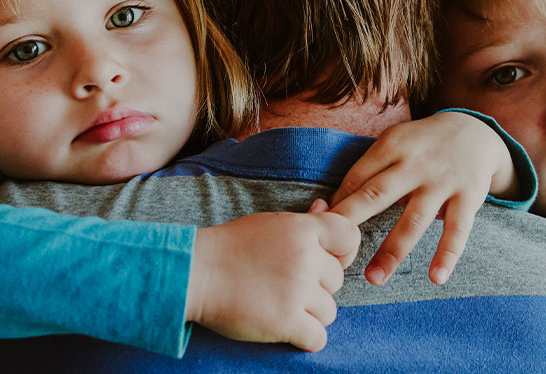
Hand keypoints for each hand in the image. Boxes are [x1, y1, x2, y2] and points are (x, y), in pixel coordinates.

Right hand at [186, 208, 359, 351]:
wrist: (195, 273)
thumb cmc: (230, 247)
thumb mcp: (268, 224)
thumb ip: (303, 221)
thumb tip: (325, 206)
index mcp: (302, 229)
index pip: (350, 237)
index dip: (342, 252)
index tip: (324, 260)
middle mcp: (305, 258)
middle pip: (338, 280)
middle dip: (318, 287)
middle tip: (286, 285)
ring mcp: (297, 291)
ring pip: (329, 311)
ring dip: (310, 314)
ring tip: (281, 305)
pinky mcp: (286, 322)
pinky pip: (318, 338)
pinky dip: (305, 338)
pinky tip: (286, 328)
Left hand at [329, 111, 513, 285]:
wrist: (475, 131)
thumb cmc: (422, 144)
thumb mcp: (395, 141)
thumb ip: (370, 169)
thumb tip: (333, 205)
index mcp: (391, 146)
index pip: (356, 178)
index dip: (338, 205)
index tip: (322, 230)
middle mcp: (415, 164)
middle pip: (376, 195)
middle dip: (351, 223)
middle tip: (332, 253)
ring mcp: (442, 181)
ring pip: (413, 221)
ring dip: (392, 252)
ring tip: (374, 278)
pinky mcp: (468, 197)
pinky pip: (457, 230)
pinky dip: (447, 255)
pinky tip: (436, 278)